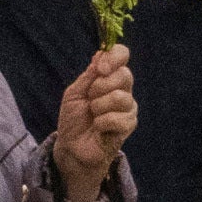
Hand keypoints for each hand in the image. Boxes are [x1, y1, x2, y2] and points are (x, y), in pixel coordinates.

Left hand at [49, 45, 135, 201]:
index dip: (114, 57)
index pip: (122, 54)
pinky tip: (98, 128)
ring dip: (98, 107)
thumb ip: (89, 75)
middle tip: (90, 100)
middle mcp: (122, 89)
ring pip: (120, 97)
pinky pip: (118, 118)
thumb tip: (100, 54)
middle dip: (99, 87)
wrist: (72, 147)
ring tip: (93, 116)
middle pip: (124, 75)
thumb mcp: (75, 93)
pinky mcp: (129, 125)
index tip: (101, 68)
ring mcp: (128, 107)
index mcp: (109, 77)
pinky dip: (102, 123)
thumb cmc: (73, 119)